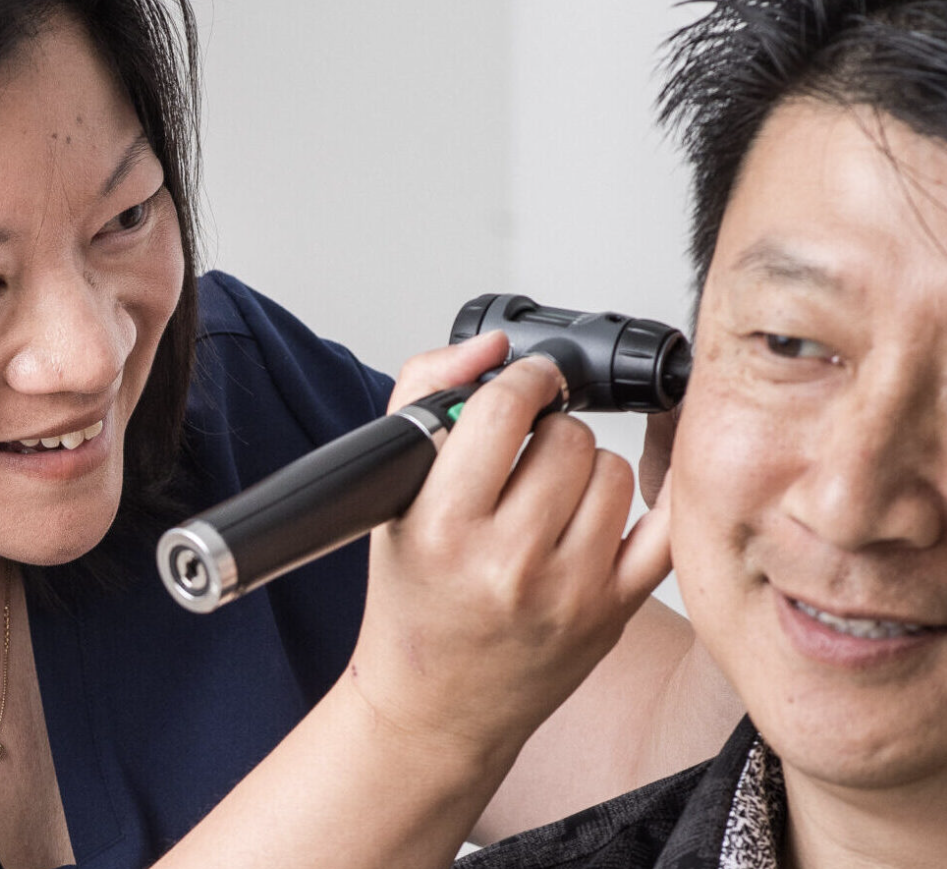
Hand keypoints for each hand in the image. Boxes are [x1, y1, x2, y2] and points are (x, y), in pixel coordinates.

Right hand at [346, 331, 672, 769]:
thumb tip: (491, 347)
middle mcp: (508, 561)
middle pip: (568, 436)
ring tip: (550, 496)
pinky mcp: (612, 611)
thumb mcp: (389, 495)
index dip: (518, 380)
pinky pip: (663, 523)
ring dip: (586, 469)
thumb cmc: (412, 601)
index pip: (503, 407)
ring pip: (614, 472)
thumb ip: (424, 393)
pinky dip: (648, 501)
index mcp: (443, 525)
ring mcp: (569, 590)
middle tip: (522, 458)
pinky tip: (613, 503)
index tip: (521, 384)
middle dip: (547, 433)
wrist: (435, 707)